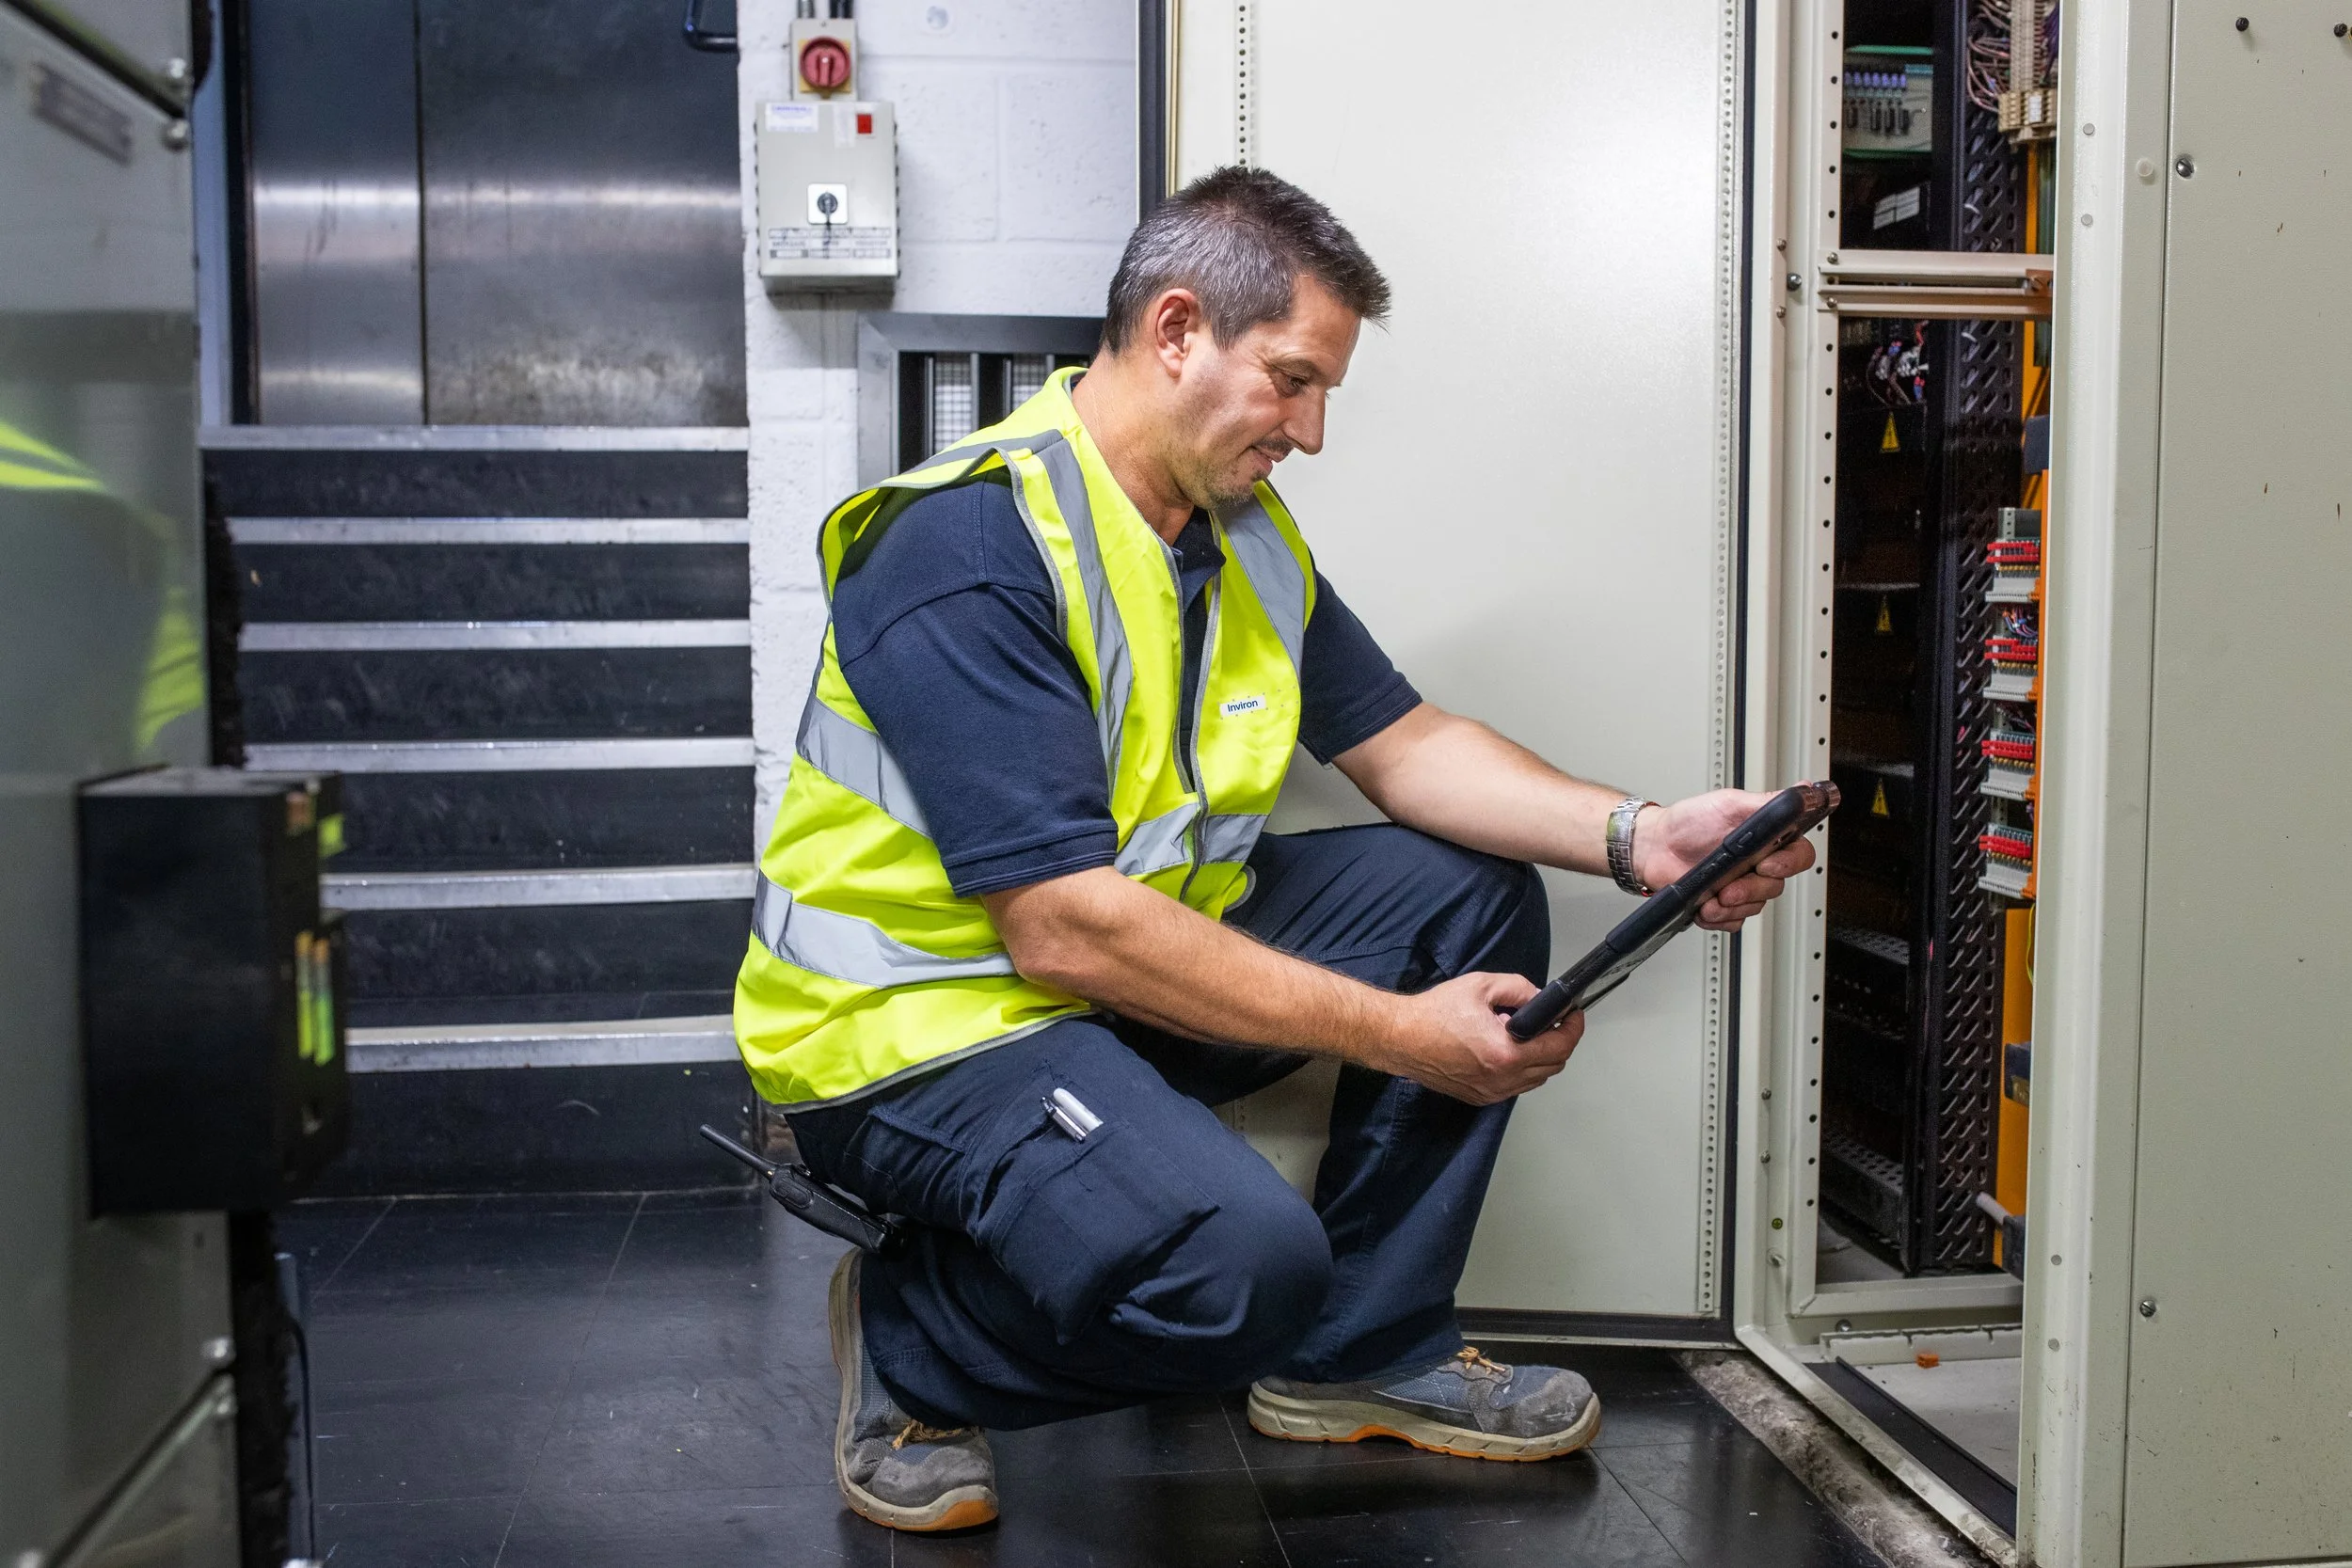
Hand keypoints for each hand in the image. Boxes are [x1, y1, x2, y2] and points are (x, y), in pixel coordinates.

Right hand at [1365, 972, 1585, 1105]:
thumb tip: (1540, 998)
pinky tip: (1506, 1049)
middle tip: (1551, 1021)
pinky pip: (1515, 1087)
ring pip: (1536, 1079)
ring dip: (1541, 1057)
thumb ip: (1519, 989)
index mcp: (1506, 1052)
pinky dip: (1521, 1069)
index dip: (1573, 1028)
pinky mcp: (1479, 1097)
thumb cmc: (1433, 1014)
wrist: (1399, 1038)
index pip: (1560, 1047)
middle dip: (1559, 1041)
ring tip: (1525, 1034)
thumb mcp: (1481, 986)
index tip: (1573, 1015)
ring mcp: (1490, 1092)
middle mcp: (1501, 1079)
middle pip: (1553, 1066)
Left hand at [1632, 787, 1818, 931]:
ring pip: (1755, 907)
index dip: (1789, 864)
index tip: (1766, 865)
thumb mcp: (1730, 804)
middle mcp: (1757, 864)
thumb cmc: (1688, 822)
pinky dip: (1719, 918)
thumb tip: (1802, 792)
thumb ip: (1767, 803)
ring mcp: (1741, 886)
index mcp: (1766, 839)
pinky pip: (1735, 922)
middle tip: (1728, 887)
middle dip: (1751, 890)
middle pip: (1776, 887)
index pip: (1799, 855)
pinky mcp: (1723, 906)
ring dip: (1731, 907)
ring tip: (1710, 898)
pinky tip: (1704, 907)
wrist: (1653, 846)